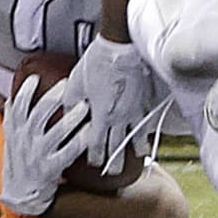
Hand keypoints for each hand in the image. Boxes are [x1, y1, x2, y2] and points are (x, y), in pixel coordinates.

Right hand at [0, 75, 89, 216]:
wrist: (21, 196)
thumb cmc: (19, 166)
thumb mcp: (11, 141)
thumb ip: (12, 121)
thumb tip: (13, 100)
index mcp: (15, 133)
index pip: (17, 108)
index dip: (25, 92)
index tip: (34, 78)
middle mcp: (26, 142)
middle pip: (38, 116)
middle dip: (52, 98)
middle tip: (67, 85)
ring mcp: (38, 155)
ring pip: (54, 133)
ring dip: (70, 119)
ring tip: (84, 106)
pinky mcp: (50, 169)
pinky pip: (67, 153)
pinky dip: (78, 142)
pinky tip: (89, 133)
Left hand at [61, 35, 153, 174]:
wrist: (122, 45)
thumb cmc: (97, 61)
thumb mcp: (75, 82)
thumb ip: (71, 102)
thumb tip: (69, 113)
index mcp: (100, 115)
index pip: (97, 144)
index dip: (95, 156)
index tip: (94, 163)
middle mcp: (119, 117)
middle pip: (117, 146)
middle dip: (114, 161)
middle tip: (113, 172)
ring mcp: (135, 108)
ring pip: (137, 135)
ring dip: (135, 148)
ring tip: (138, 156)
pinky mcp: (146, 98)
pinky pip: (147, 118)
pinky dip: (147, 127)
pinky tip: (148, 130)